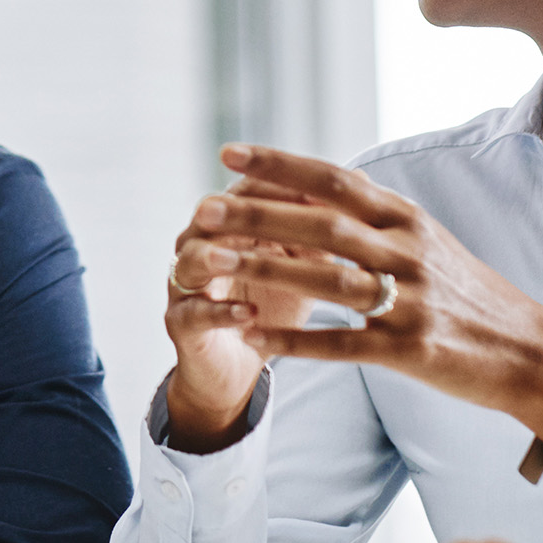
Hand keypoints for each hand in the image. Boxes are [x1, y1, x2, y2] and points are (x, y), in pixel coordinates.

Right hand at [163, 158, 332, 450]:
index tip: (315, 190)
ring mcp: (186, 285)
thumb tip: (361, 179)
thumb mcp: (301, 263)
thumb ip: (320, 226)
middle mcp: (200, 246)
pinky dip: (221, 312)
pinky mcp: (181, 323)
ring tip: (233, 259)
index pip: (244, 192)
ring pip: (191, 261)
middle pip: (210, 218)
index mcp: (228, 225)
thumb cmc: (271, 304)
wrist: (239, 363)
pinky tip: (248, 313)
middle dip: (236, 213)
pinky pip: (194, 314)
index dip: (273, 186)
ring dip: (213, 258)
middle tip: (266, 210)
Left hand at [189, 143, 542, 453]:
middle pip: (321, 225)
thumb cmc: (468, 294)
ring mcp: (410, 301)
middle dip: (256, 214)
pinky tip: (251, 335)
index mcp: (407, 220)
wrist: (533, 353)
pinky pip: (341, 344)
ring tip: (210, 265)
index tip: (229, 152)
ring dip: (264, 270)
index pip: (335, 181)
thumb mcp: (426, 240)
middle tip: (202, 208)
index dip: (279, 165)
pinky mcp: (410, 350)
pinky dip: (294, 340)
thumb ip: (373, 216)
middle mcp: (407, 252)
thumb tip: (313, 187)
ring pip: (325, 280)